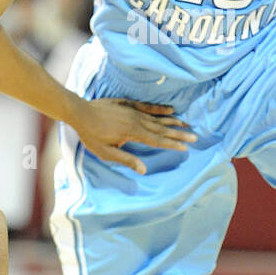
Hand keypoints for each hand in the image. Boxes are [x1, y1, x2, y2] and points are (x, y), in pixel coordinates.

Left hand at [70, 98, 196, 172]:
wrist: (80, 112)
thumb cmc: (92, 135)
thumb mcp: (107, 153)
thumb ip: (127, 160)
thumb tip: (144, 170)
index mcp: (134, 133)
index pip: (158, 140)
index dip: (172, 144)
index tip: (186, 147)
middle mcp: (137, 121)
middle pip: (162, 129)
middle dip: (178, 133)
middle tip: (194, 136)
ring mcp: (133, 111)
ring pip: (157, 118)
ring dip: (173, 121)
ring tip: (186, 124)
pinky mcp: (128, 104)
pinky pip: (148, 106)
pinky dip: (159, 108)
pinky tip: (170, 109)